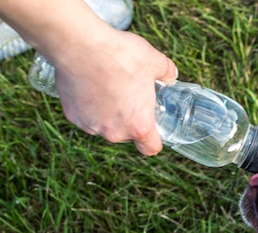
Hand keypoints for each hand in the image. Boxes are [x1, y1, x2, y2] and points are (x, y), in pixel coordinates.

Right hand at [53, 27, 177, 154]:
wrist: (81, 46)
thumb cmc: (121, 56)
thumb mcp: (154, 61)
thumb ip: (166, 72)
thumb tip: (170, 74)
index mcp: (139, 126)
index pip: (150, 148)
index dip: (153, 140)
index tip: (153, 130)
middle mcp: (114, 132)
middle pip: (126, 135)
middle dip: (130, 119)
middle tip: (130, 97)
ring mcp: (91, 125)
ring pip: (104, 125)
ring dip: (108, 113)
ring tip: (108, 87)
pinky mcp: (72, 115)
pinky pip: (85, 115)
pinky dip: (88, 105)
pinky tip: (90, 85)